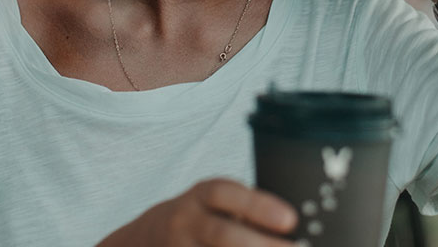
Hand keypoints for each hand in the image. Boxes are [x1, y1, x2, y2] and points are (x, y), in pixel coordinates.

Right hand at [98, 178, 297, 245]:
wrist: (146, 238)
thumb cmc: (199, 217)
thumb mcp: (214, 203)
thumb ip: (245, 211)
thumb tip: (289, 225)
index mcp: (199, 196)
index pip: (225, 194)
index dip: (258, 205)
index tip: (290, 220)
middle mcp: (184, 221)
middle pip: (221, 234)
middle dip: (260, 245)